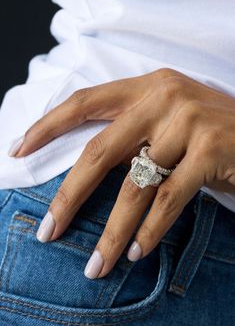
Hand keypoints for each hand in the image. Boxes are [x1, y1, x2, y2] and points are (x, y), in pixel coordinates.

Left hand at [11, 68, 234, 278]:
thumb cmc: (209, 130)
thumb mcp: (167, 119)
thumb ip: (132, 133)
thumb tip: (87, 169)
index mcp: (147, 87)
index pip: (85, 102)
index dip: (48, 125)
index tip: (19, 149)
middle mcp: (165, 98)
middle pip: (100, 151)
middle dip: (69, 196)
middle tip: (49, 230)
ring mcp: (189, 122)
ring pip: (135, 186)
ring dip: (112, 231)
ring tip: (96, 264)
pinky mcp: (211, 150)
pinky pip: (168, 200)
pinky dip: (149, 232)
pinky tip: (135, 253)